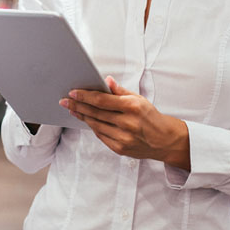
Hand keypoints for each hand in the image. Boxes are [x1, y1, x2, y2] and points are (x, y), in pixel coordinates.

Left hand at [60, 76, 190, 169]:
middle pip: (95, 113)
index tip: (73, 93)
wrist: (164, 140)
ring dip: (82, 116)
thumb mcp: (139, 99)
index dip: (85, 96)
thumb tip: (106, 81)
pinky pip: (101, 135)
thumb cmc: (151, 117)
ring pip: (95, 125)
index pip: (102, 100)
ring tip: (72, 109)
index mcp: (132, 107)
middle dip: (77, 106)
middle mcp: (127, 123)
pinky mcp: (120, 148)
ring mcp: (123, 138)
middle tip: (65, 101)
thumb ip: (120, 91)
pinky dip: (92, 127)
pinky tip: (86, 120)